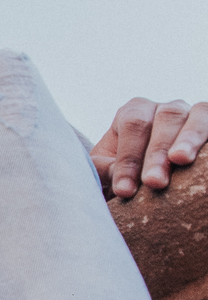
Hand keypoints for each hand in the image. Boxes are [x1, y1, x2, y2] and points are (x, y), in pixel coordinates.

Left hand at [91, 98, 207, 197]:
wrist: (150, 184)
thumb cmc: (126, 177)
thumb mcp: (107, 173)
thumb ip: (103, 170)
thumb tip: (113, 173)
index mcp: (134, 113)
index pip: (132, 125)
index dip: (128, 157)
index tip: (124, 190)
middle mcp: (167, 109)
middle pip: (165, 119)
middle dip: (157, 152)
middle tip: (154, 182)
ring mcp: (194, 116)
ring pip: (198, 115)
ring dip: (189, 138)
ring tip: (181, 159)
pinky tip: (205, 163)